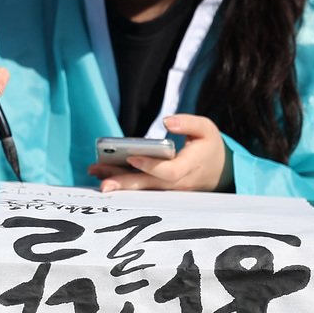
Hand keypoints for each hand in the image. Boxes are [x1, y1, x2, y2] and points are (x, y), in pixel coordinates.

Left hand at [87, 115, 226, 191]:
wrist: (219, 172)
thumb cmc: (208, 146)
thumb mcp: (206, 129)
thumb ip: (188, 123)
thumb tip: (167, 120)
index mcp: (191, 166)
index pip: (170, 172)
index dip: (151, 166)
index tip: (132, 157)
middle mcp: (179, 184)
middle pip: (150, 186)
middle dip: (125, 184)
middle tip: (102, 183)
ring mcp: (169, 191)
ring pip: (142, 189)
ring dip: (118, 182)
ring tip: (94, 172)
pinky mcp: (161, 191)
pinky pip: (141, 188)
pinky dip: (122, 182)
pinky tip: (102, 174)